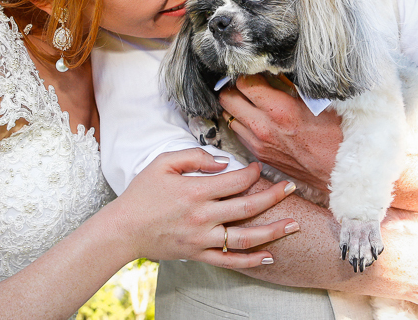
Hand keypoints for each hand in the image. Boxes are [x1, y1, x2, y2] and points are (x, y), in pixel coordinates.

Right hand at [114, 149, 299, 268]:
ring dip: (273, 231)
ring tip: (294, 224)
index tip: (259, 168)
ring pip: (245, 236)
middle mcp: (203, 216)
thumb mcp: (162, 163)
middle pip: (248, 206)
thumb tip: (223, 161)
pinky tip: (270, 255)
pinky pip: (230, 260)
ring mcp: (202, 238)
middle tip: (292, 188)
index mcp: (195, 190)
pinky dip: (252, 260)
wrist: (123, 229)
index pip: (236, 181)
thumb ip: (194, 156)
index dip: (252, 173)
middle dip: (274, 196)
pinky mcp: (198, 254)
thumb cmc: (142, 194)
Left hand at [219, 73, 341, 190]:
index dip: (246, 73)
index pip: (243, 82)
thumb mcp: (315, 101)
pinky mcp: (258, 154)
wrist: (337, 170)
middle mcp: (263, 127)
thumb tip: (273, 72)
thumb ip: (290, 85)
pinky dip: (242, 122)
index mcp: (279, 109)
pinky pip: (238, 132)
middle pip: (227, 98)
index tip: (253, 71)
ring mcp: (258, 142)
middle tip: (246, 84)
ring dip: (235, 106)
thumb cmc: (333, 135)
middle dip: (233, 88)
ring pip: (228, 116)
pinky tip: (256, 118)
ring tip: (249, 101)